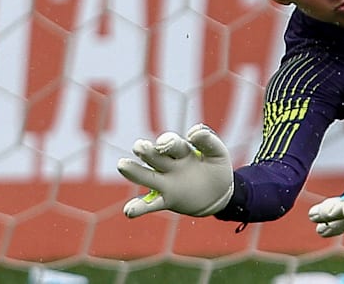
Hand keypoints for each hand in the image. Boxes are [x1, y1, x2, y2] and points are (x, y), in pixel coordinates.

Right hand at [117, 124, 233, 217]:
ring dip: (135, 171)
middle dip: (147, 151)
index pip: (172, 144)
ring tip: (123, 165)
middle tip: (140, 147)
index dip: (168, 142)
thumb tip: (193, 131)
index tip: (165, 143)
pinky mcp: (167, 200)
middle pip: (155, 157)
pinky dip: (139, 208)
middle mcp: (170, 165)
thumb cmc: (217, 169)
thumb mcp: (218, 154)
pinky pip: (150, 204)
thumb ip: (208, 141)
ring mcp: (166, 183)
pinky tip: (129, 211)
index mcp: (182, 151)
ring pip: (148, 177)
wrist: (220, 194)